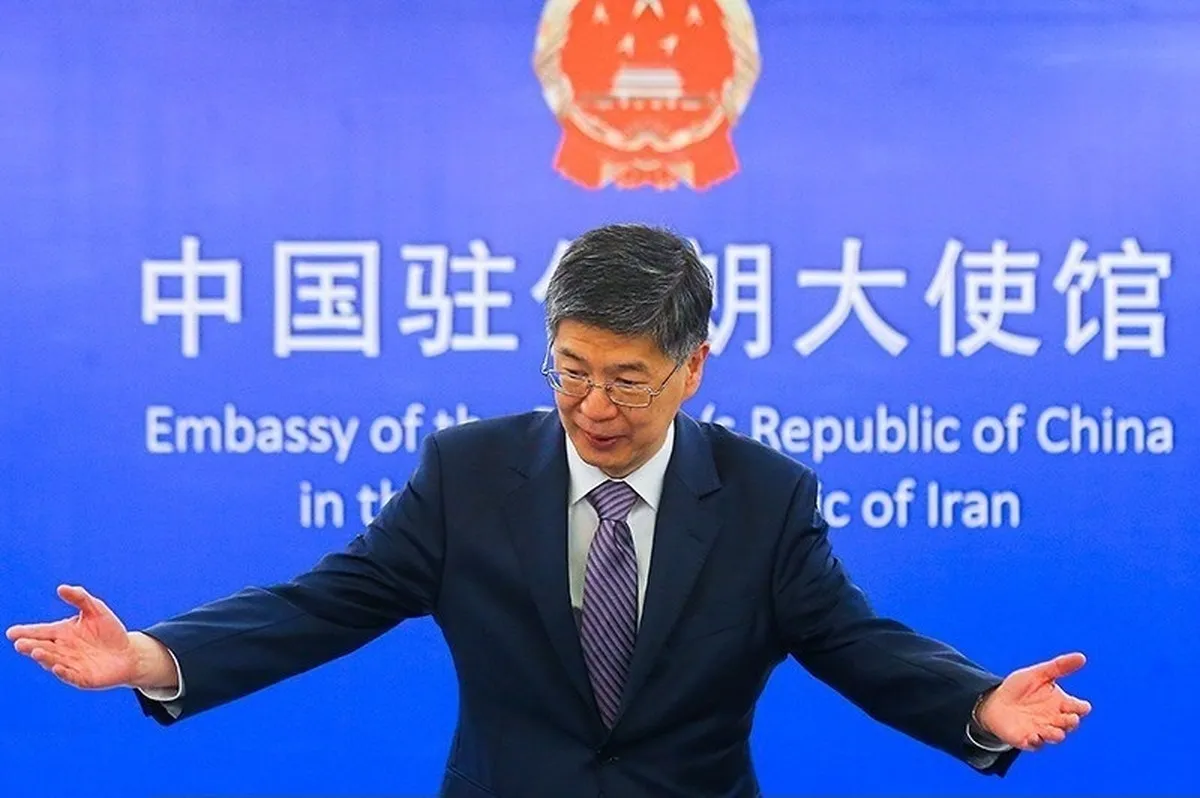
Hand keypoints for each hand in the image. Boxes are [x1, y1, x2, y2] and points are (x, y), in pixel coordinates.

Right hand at [6, 584, 169, 690]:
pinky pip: (70, 675)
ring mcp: (70, 665)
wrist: (129, 653)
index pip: (40, 632)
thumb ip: (80, 598)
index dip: (25, 632)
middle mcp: (62, 650)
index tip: (12, 632)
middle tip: (20, 643)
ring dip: (45, 657)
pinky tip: (58, 667)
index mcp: (61, 633)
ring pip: (53, 661)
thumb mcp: (96, 610)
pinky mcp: (82, 678)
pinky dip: (63, 672)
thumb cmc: (109, 631)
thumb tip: (61, 588)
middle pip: (42, 647)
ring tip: (36, 651)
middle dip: (30, 645)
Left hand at [976, 652, 1091, 750]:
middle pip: (1071, 723)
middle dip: (1071, 722)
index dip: (1081, 708)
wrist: (995, 701)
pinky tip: (1032, 736)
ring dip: (1056, 734)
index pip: (1079, 708)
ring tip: (1054, 731)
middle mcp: (1056, 719)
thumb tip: (1082, 657)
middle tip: (1068, 717)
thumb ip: (1059, 666)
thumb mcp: (1038, 674)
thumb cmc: (1020, 688)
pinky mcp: (1029, 740)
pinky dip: (1036, 742)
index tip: (1080, 706)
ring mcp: (1043, 730)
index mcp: (1062, 703)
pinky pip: (1036, 744)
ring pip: (1056, 736)